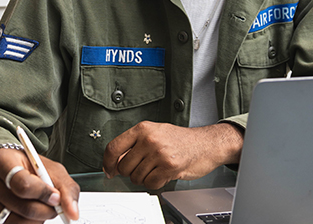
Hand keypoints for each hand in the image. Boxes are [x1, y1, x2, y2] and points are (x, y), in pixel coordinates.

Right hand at [0, 148, 79, 223]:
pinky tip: (22, 216)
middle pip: (22, 208)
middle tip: (51, 207)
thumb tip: (73, 213)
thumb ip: (65, 187)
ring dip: (34, 221)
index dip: (43, 194)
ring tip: (36, 209)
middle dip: (45, 211)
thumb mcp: (47, 167)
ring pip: (14, 223)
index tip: (55, 197)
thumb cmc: (25, 167)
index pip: (22, 184)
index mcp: (2, 161)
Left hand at [103, 121, 242, 188]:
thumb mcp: (154, 133)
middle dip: (130, 172)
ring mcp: (159, 153)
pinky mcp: (169, 167)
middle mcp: (149, 139)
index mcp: (142, 129)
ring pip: (136, 177)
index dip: (108, 162)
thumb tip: (114, 162)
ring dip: (144, 178)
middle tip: (143, 167)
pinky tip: (162, 174)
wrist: (205, 144)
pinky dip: (154, 183)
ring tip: (156, 168)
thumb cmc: (179, 139)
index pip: (114, 147)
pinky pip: (150, 183)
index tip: (108, 170)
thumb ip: (133, 144)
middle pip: (124, 166)